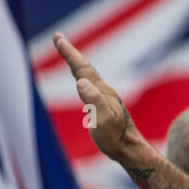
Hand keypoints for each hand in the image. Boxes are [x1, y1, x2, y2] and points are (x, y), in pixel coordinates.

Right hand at [54, 32, 143, 161]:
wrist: (131, 150)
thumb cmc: (115, 138)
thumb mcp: (102, 121)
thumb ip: (93, 101)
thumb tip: (81, 82)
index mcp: (101, 92)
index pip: (82, 69)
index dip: (69, 53)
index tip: (58, 38)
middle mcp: (104, 91)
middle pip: (85, 68)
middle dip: (71, 53)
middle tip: (58, 38)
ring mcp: (105, 99)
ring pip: (89, 76)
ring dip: (77, 63)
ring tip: (68, 54)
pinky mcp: (106, 107)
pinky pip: (91, 86)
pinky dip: (83, 77)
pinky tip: (82, 81)